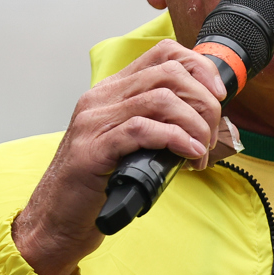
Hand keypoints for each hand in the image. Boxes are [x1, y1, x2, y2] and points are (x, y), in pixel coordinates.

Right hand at [12, 39, 226, 274]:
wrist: (55, 221)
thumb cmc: (97, 187)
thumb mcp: (131, 145)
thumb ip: (158, 126)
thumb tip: (207, 123)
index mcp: (112, 92)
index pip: (163, 54)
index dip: (199, 67)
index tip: (218, 94)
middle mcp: (101, 99)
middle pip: (169, 74)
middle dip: (204, 103)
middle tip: (211, 134)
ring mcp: (94, 122)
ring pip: (161, 100)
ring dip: (194, 125)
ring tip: (201, 150)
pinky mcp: (94, 149)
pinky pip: (143, 130)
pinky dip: (176, 139)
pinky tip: (189, 155)